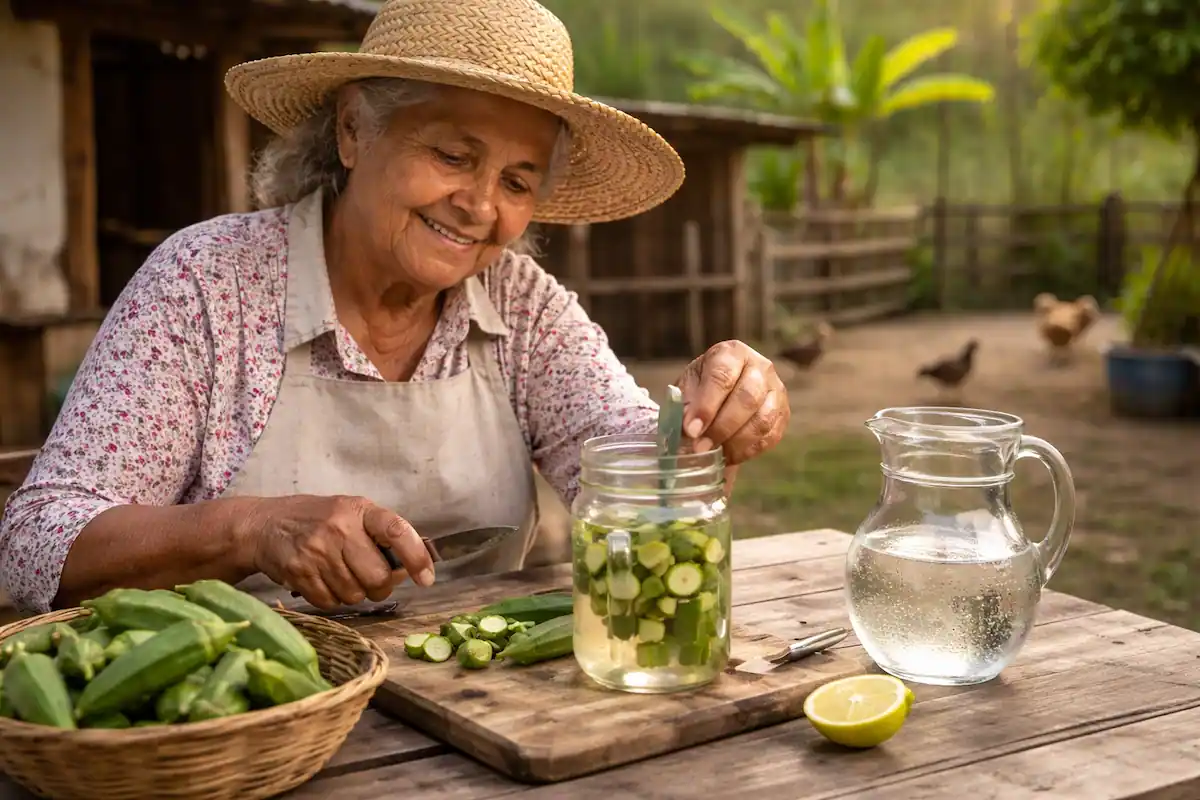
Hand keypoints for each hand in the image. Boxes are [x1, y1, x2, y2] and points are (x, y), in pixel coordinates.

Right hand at [243, 494, 435, 608]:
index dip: (416, 557)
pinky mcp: (299, 573)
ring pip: (355, 595)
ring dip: (353, 592)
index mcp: (359, 510)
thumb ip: (380, 535)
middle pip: (378, 578)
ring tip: (339, 574)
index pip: (397, 531)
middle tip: (370, 579)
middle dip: (379, 586)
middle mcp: (339, 529)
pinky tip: (322, 580)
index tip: (427, 578)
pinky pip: (331, 603)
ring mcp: (317, 552)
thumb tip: (411, 569)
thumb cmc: (317, 520)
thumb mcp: (350, 513)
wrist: (264, 525)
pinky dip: (332, 599)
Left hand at [676, 340, 789, 466]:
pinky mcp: (783, 413)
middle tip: (701, 447)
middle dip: (722, 427)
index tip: (691, 430)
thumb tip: (688, 429)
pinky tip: (730, 455)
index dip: (706, 405)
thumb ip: (686, 406)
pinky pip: (771, 436)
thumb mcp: (688, 388)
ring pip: (763, 420)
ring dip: (736, 442)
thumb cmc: (702, 387)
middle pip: (748, 398)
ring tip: (715, 453)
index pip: (722, 376)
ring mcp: (776, 390)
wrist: (722, 392)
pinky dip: (749, 450)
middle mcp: (760, 367)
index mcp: (731, 353)